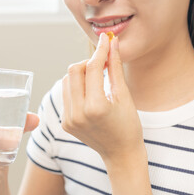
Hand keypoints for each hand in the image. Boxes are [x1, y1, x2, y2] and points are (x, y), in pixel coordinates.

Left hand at [61, 33, 143, 162]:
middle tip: (102, 63)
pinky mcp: (65, 123)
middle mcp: (77, 114)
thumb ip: (115, 67)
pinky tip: (89, 91)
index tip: (106, 40)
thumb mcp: (124, 96)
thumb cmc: (129, 126)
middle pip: (73, 71)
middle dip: (88, 62)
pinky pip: (66, 95)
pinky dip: (76, 87)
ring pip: (66, 81)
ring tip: (96, 78)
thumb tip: (112, 44)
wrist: (121, 154)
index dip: (100, 51)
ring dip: (80, 73)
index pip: (92, 68)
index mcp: (95, 108)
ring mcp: (68, 120)